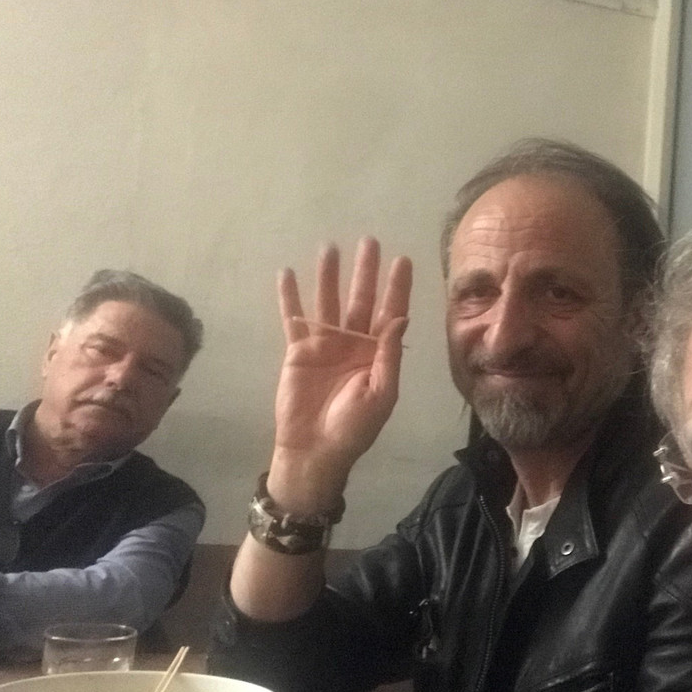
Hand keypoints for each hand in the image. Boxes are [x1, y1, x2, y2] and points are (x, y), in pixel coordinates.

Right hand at [267, 237, 411, 510]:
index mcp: (378, 353)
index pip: (390, 312)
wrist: (315, 451)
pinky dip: (290, 297)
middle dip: (365, 271)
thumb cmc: (354, 428)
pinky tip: (288, 273)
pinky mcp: (298, 350)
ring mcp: (325, 344)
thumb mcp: (381, 394)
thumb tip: (400, 316)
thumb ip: (389, 354)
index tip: (403, 260)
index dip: (396, 287)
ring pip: (328, 301)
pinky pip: (294, 317)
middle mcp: (353, 343)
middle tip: (370, 241)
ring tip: (329, 247)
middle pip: (361, 299)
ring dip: (329, 276)